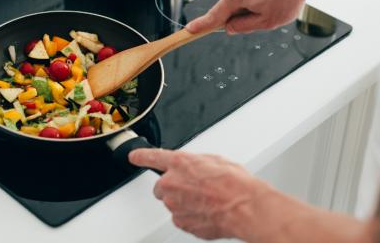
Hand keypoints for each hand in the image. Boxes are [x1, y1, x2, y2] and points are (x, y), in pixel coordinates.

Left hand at [128, 149, 267, 239]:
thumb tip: (193, 168)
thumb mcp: (215, 160)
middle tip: (194, 188)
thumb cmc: (235, 183)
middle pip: (161, 186)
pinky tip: (207, 211)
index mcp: (179, 163)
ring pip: (172, 203)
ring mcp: (174, 205)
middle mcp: (171, 183)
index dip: (141, 156)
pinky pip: (181, 218)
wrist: (245, 208)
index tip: (134, 156)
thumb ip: (195, 163)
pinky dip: (191, 215)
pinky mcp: (181, 222)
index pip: (152, 157)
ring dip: (184, 202)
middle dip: (173, 187)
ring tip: (206, 200)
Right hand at [186, 0, 320, 33]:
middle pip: (228, 7)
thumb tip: (231, 27)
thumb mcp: (267, 21)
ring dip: (251, 3)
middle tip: (263, 15)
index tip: (190, 31)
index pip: (213, 16)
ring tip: (273, 0)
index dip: (201, 26)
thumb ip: (244, 27)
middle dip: (241, 14)